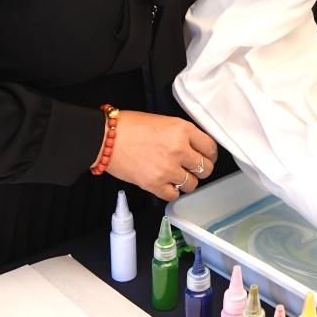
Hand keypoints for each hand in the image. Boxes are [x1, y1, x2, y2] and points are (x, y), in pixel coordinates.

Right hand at [101, 110, 217, 200]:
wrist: (105, 138)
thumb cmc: (130, 127)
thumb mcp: (164, 121)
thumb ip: (183, 134)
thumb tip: (196, 146)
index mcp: (183, 130)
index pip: (211, 147)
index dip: (210, 154)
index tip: (207, 157)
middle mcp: (179, 149)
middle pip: (206, 168)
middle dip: (201, 169)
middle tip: (192, 168)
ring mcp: (167, 168)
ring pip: (192, 184)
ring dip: (186, 182)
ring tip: (176, 176)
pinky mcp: (154, 184)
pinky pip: (174, 195)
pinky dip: (171, 192)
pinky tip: (165, 183)